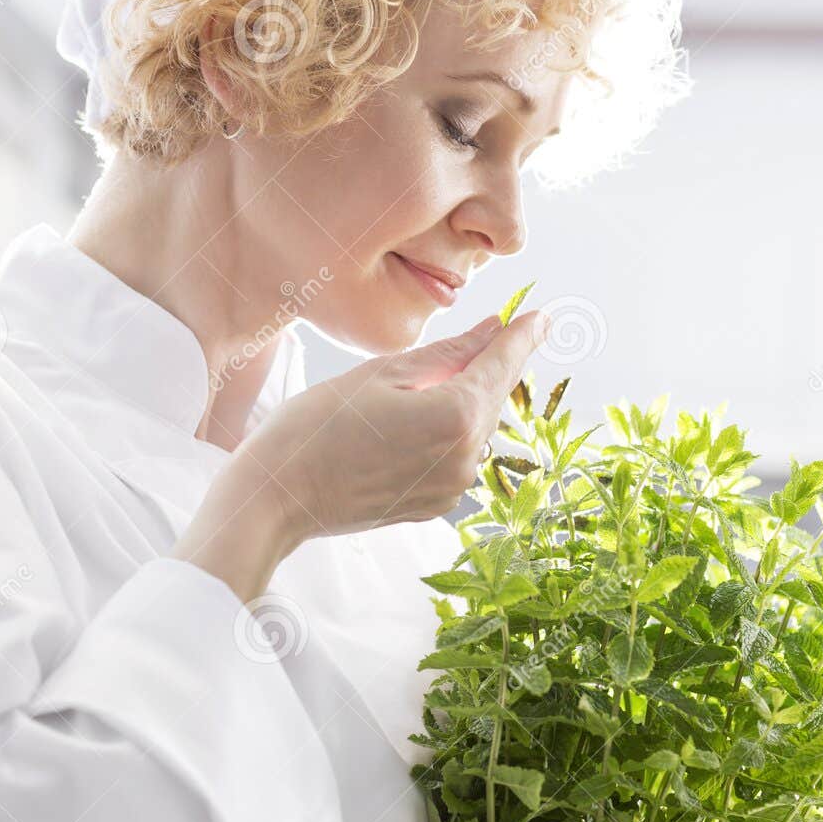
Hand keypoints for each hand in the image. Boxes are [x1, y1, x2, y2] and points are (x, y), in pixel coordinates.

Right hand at [172, 307, 547, 602]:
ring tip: (434, 378)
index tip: (543, 315)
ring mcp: (452, 487)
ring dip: (467, 398)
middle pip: (493, 397)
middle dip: (494, 364)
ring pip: (475, 427)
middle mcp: (465, 457)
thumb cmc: (317, 426)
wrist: (279, 497)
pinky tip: (416, 418)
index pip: (503, 364)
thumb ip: (447, 352)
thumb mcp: (381, 373)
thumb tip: (493, 330)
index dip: (523, 336)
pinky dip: (448, 431)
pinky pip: (457, 456)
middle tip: (494, 332)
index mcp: (457, 416)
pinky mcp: (434, 505)